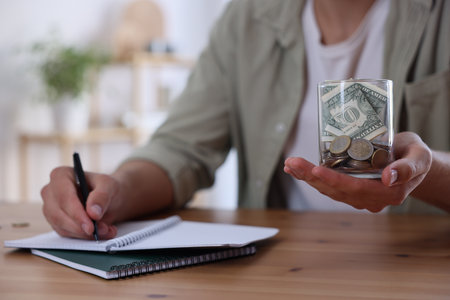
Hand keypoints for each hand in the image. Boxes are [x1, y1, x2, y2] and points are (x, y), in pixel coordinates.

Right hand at [41, 167, 119, 238]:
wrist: (109, 198)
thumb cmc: (106, 188)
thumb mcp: (109, 186)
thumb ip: (102, 196)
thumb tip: (93, 213)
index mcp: (61, 175)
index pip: (63, 196)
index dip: (76, 213)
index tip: (90, 226)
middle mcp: (50, 191)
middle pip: (58, 214)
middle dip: (81, 226)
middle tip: (101, 231)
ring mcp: (50, 208)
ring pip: (61, 227)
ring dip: (84, 233)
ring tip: (106, 231)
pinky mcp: (56, 222)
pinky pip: (65, 234)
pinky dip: (83, 237)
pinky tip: (100, 233)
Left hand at [284, 132, 431, 211]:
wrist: (412, 160)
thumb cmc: (416, 155)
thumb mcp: (419, 156)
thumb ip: (408, 167)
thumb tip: (387, 177)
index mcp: (388, 193)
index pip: (356, 188)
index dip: (334, 180)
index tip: (316, 169)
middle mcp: (370, 199)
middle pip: (336, 190)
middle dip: (311, 176)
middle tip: (292, 163)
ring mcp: (359, 197)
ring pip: (329, 189)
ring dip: (307, 177)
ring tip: (290, 164)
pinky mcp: (350, 190)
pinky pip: (328, 186)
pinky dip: (311, 177)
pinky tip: (296, 170)